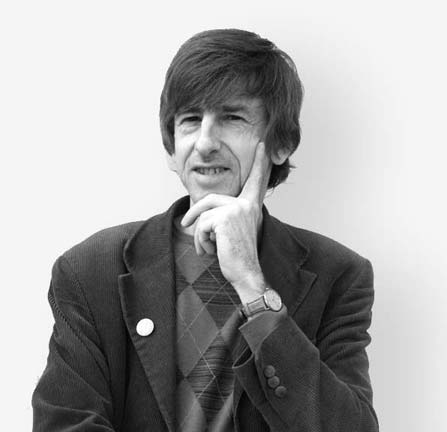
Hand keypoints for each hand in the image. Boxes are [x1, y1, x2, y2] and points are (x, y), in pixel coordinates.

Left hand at [179, 142, 270, 296]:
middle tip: (184, 223)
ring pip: (203, 216)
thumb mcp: (233, 232)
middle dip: (194, 213)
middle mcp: (246, 204)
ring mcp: (237, 209)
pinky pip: (201, 225)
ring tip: (208, 249)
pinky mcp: (225, 218)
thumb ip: (226, 217)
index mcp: (251, 206)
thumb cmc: (238, 256)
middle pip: (210, 200)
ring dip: (200, 236)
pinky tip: (211, 251)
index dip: (260, 162)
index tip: (262, 144)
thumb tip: (203, 215)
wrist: (245, 273)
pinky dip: (201, 241)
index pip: (256, 181)